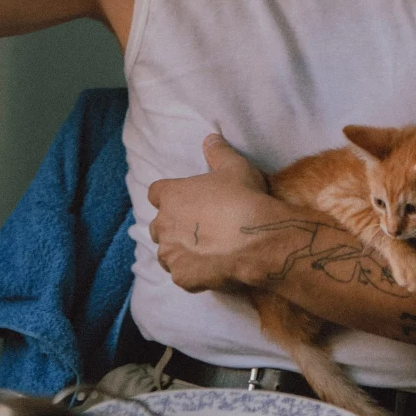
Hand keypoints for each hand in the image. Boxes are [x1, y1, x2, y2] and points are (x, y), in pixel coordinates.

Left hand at [147, 134, 271, 292]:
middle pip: (158, 225)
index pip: (156, 193)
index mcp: (171, 196)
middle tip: (199, 227)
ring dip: (179, 251)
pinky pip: (182, 275)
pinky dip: (192, 272)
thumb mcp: (235, 167)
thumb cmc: (244, 198)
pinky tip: (211, 268)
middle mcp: (164, 225)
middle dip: (173, 226)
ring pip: (166, 253)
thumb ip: (218, 152)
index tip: (185, 200)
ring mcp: (171, 254)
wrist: (259, 239)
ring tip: (204, 251)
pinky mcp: (182, 277)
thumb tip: (210, 138)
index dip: (169, 196)